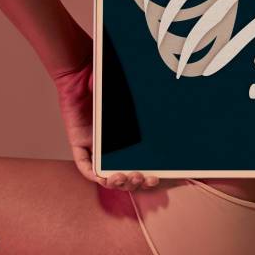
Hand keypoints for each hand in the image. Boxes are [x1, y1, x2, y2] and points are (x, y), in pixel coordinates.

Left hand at [53, 59, 158, 190]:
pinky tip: (104, 177)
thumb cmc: (109, 81)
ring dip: (117, 182)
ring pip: (104, 174)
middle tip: (146, 178)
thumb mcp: (132, 101)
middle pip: (123, 174)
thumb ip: (145, 111)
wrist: (84, 72)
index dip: (146, 175)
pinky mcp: (78, 141)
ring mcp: (94, 145)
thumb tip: (176, 114)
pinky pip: (84, 165)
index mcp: (125, 139)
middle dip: (135, 181)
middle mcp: (110, 146)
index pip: (137, 164)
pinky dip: (93, 173)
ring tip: (129, 178)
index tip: (158, 177)